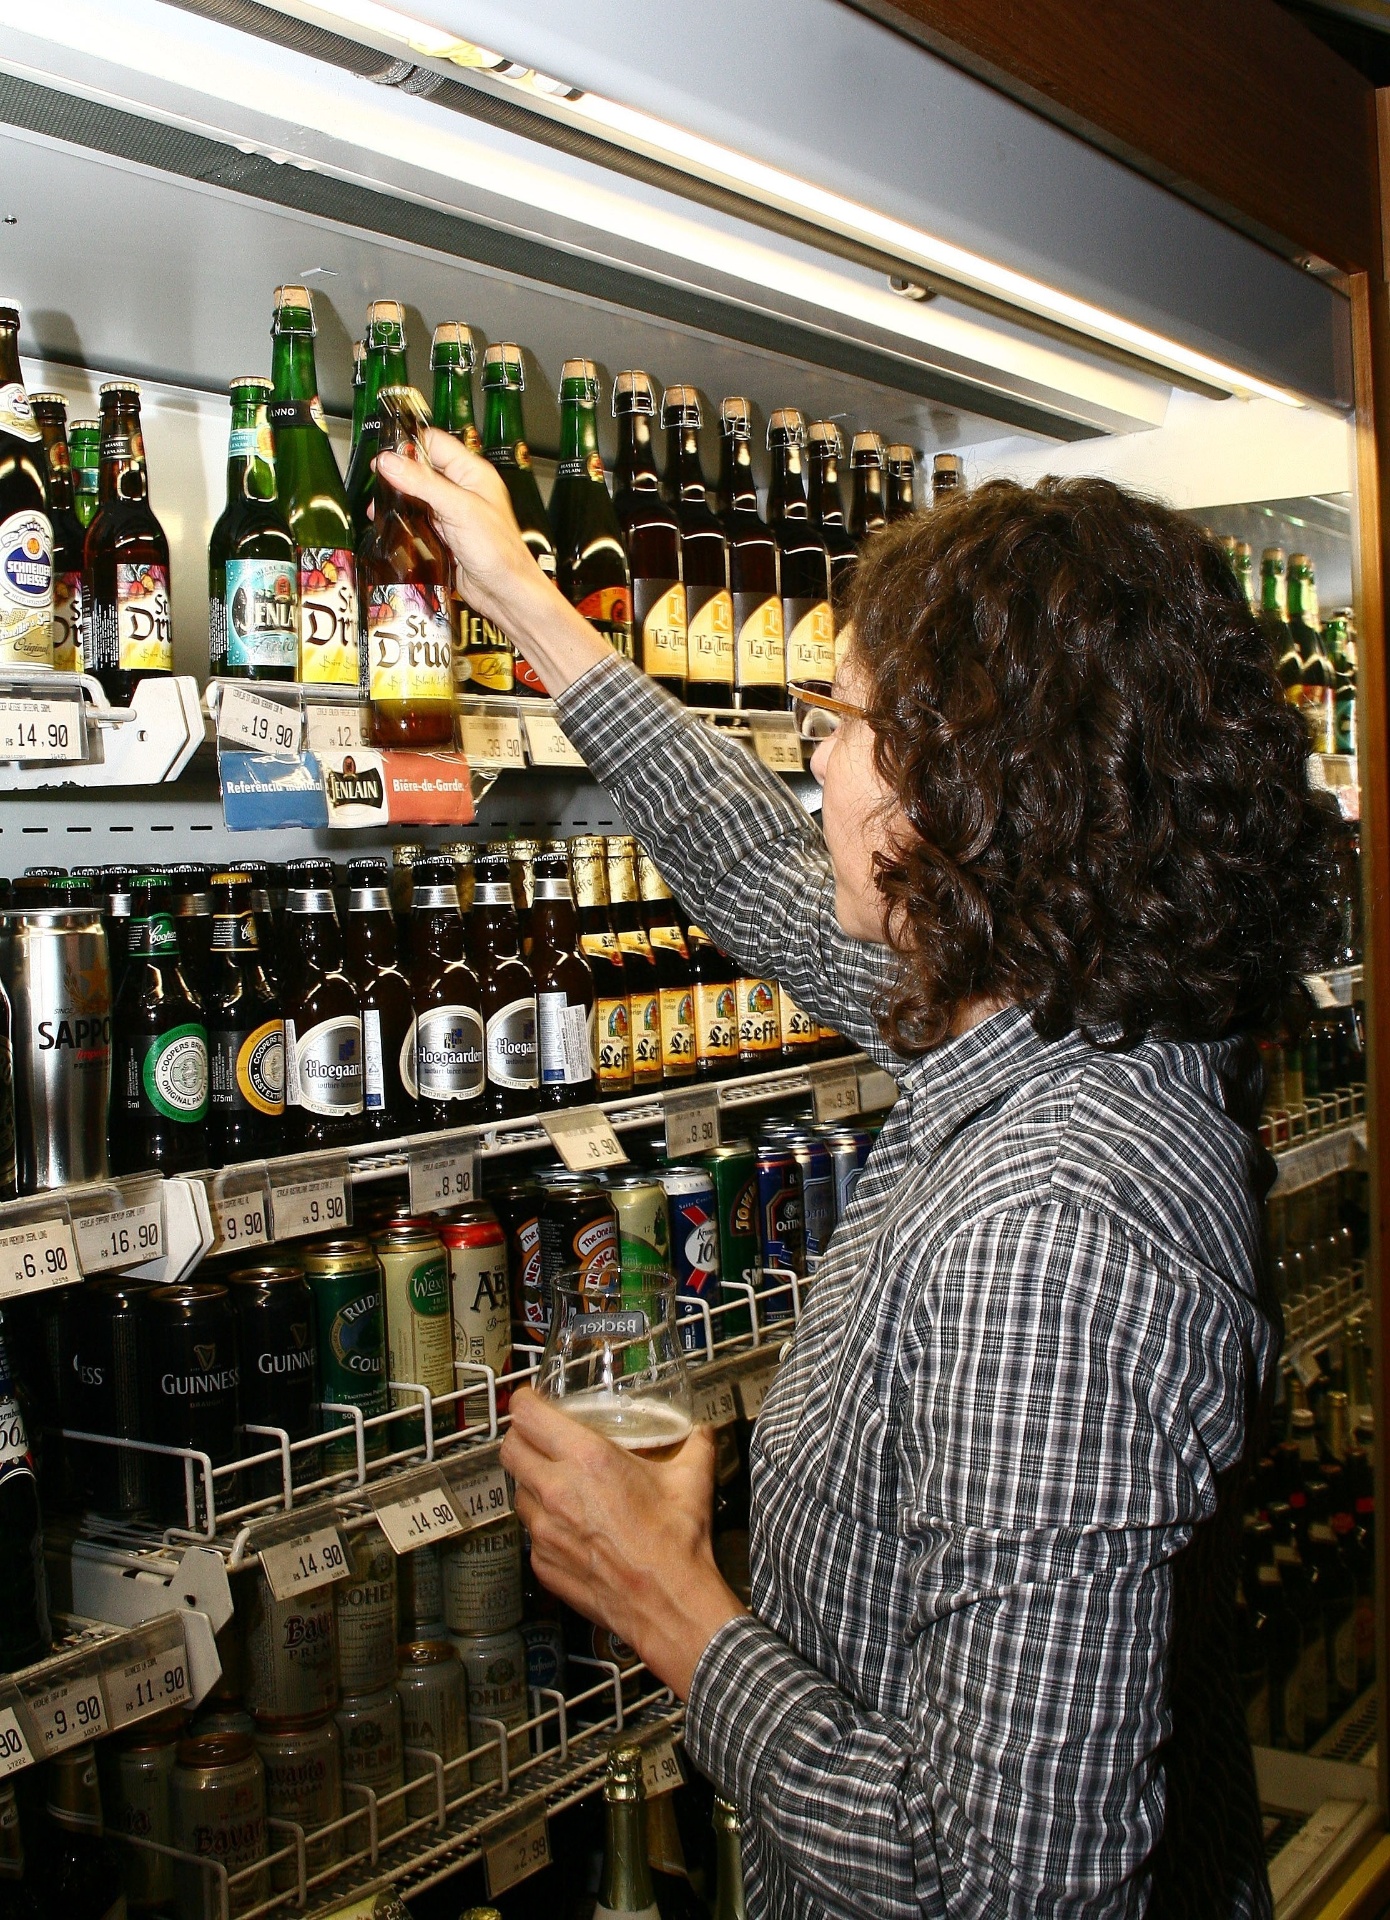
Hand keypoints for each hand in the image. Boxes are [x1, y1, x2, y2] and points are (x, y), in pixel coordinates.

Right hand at [376, 430, 609, 695]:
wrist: (505, 593)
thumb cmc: (498, 552)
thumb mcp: (458, 510)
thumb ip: (423, 483)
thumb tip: (390, 462)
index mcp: (473, 473)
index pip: (435, 443)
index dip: (409, 446)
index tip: (384, 457)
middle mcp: (463, 488)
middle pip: (423, 468)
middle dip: (398, 474)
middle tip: (378, 484)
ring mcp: (453, 512)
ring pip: (418, 494)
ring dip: (399, 499)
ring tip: (379, 508)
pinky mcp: (445, 533)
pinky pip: (420, 518)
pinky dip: (404, 520)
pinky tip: (390, 524)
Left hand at [500, 1386, 747, 1699]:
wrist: (669, 1604)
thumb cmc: (677, 1544)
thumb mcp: (692, 1479)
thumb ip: (695, 1443)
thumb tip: (700, 1430)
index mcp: (588, 1460)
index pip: (526, 1415)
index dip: (525, 1402)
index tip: (533, 1401)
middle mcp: (557, 1491)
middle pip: (510, 1449)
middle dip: (522, 1438)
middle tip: (541, 1439)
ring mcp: (544, 1531)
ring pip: (518, 1491)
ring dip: (532, 1482)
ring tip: (560, 1484)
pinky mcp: (542, 1563)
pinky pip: (530, 1533)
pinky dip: (544, 1524)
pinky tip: (571, 1526)